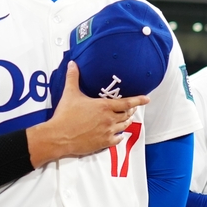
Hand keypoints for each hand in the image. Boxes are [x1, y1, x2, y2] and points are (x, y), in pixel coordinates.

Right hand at [27, 61, 148, 167]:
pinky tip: (118, 135)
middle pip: (126, 115)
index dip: (138, 100)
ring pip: (123, 127)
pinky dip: (120, 136)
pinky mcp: (103, 143)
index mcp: (104, 107)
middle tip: (131, 108)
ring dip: (126, 122)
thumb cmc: (65, 115)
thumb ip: (73, 77)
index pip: (126, 102)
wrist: (60, 136)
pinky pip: (118, 140)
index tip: (147, 99)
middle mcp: (109, 119)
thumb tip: (73, 64)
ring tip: (126, 119)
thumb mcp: (70, 93)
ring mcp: (107, 132)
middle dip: (130, 111)